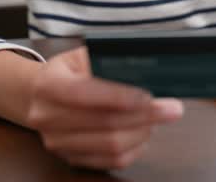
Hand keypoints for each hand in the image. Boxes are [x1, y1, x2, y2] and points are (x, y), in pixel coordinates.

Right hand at [25, 47, 182, 169]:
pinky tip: (144, 131)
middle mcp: (46, 116)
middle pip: (103, 123)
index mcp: (48, 84)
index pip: (84, 93)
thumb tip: (148, 71)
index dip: (118, 96)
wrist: (43, 93)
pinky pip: (112, 161)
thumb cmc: (73, 71)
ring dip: (143, 131)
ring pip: (111, 145)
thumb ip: (110, 61)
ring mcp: (57, 142)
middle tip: (172, 108)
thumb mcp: (86, 54)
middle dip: (145, 115)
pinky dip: (136, 147)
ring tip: (158, 117)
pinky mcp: (72, 159)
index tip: (147, 95)